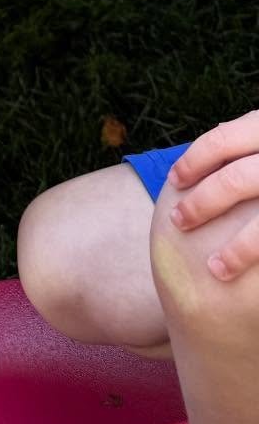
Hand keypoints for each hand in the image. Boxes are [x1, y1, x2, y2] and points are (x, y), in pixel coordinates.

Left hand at [168, 111, 258, 279]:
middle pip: (238, 180)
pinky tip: (255, 284)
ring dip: (239, 250)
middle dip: (203, 204)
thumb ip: (250, 142)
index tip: (174, 181)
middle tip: (178, 222)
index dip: (195, 160)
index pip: (225, 139)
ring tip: (216, 270)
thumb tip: (193, 165)